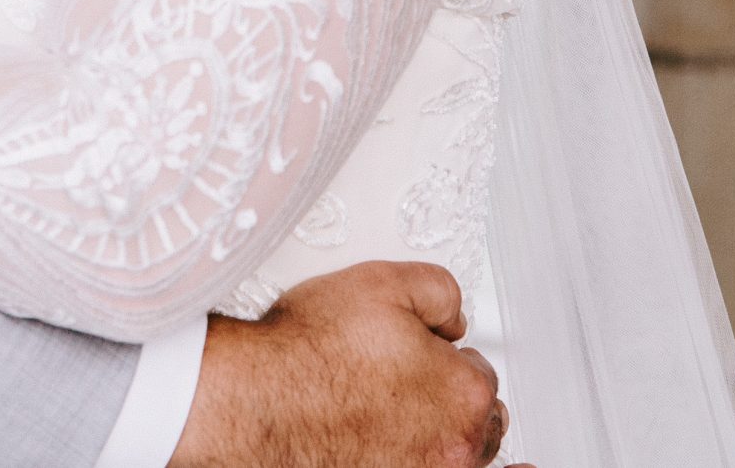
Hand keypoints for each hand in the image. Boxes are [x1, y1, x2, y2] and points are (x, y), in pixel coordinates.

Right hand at [166, 263, 520, 467]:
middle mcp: (452, 447)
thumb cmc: (306, 353)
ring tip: (388, 407)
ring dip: (433, 433)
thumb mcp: (383, 283)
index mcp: (463, 393)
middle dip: (450, 397)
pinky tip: (378, 437)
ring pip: (450, 455)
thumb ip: (440, 291)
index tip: (420, 347)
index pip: (480, 372)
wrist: (254, 401)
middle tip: (407, 375)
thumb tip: (452, 316)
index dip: (446, 352)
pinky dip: (404, 456)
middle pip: (477, 423)